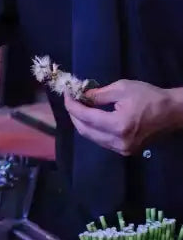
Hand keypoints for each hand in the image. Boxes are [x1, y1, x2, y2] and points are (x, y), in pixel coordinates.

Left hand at [64, 79, 182, 155]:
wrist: (173, 112)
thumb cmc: (150, 97)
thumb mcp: (122, 88)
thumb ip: (98, 94)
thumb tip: (81, 96)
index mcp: (118, 125)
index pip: (86, 117)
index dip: (72, 105)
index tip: (66, 94)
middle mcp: (118, 141)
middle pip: (85, 131)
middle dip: (74, 115)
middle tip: (71, 101)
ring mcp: (122, 149)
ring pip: (92, 138)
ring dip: (82, 123)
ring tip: (79, 108)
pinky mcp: (126, 151)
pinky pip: (102, 141)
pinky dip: (94, 129)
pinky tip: (92, 118)